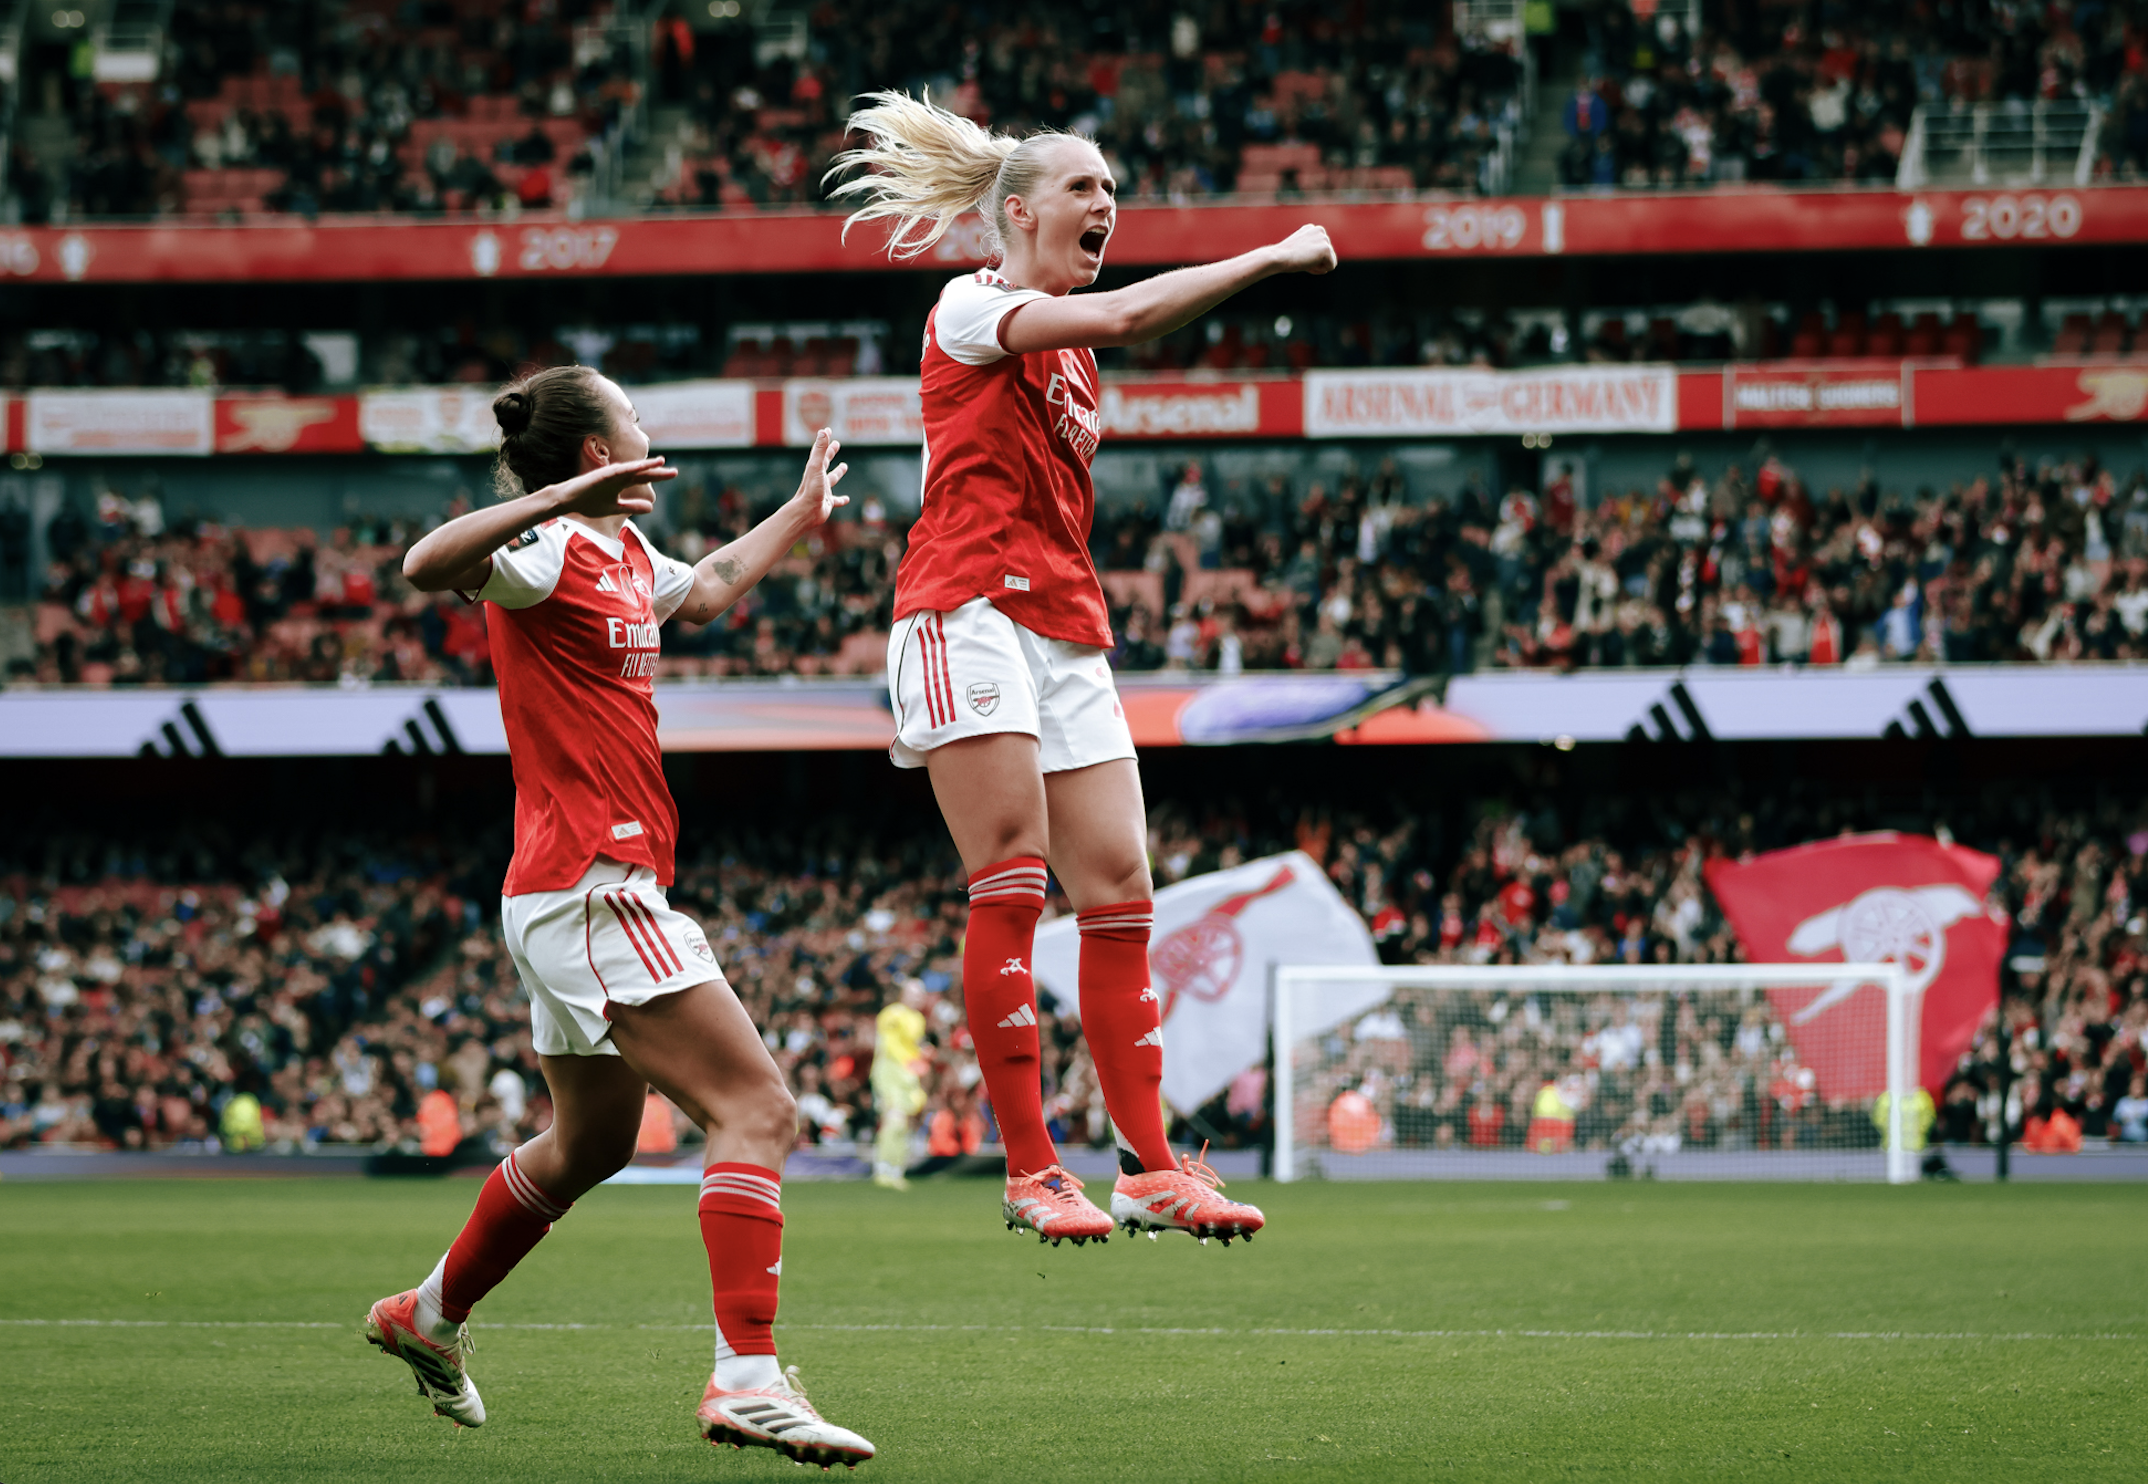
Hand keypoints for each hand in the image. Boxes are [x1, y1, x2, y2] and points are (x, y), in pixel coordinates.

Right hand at [543, 457, 676, 519]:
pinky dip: (627, 469)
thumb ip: (632, 506)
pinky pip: (615, 472)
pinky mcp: (599, 476)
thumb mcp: (615, 508)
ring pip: (630, 469)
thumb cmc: (589, 502)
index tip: (674, 474)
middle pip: (641, 472)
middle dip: (657, 471)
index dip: (658, 476)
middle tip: (675, 471)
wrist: (568, 501)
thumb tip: (651, 507)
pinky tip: (638, 468)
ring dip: (645, 466)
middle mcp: (617, 476)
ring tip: (660, 462)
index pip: (644, 478)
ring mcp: (608, 475)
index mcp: (621, 483)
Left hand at [789, 428, 850, 526]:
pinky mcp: (827, 502)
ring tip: (844, 466)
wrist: (806, 511)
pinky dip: (841, 499)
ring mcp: (823, 490)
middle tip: (837, 444)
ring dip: (837, 473)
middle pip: (825, 462)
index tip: (828, 430)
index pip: (819, 451)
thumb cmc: (811, 489)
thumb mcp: (817, 467)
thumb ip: (821, 450)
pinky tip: (846, 499)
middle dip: (830, 453)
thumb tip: (823, 431)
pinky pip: (835, 500)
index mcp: (815, 469)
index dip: (824, 440)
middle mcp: (818, 478)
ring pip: (831, 479)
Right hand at [1272, 224, 1336, 274]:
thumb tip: (1326, 266)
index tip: (1298, 256)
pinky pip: (1331, 266)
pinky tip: (1309, 265)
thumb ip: (1311, 251)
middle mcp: (1320, 230)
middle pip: (1327, 255)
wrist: (1278, 257)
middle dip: (1316, 262)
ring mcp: (1324, 238)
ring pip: (1330, 261)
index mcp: (1312, 228)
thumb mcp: (1298, 250)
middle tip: (1300, 260)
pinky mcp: (1327, 249)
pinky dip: (1320, 270)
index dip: (1311, 258)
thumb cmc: (1284, 257)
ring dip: (1318, 266)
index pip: (1320, 249)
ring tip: (1304, 262)